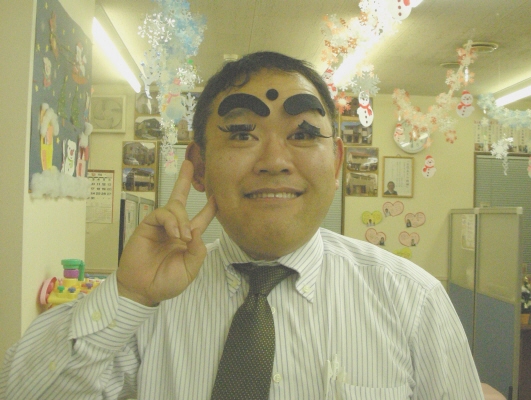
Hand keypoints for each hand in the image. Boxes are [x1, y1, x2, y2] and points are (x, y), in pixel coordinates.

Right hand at [116, 160, 216, 305]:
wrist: (142, 290)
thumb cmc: (166, 282)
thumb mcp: (190, 270)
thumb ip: (198, 251)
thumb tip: (197, 231)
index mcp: (187, 239)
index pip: (201, 218)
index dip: (210, 207)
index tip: (219, 195)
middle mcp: (174, 228)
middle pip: (181, 199)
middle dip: (184, 180)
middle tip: (189, 163)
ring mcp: (160, 226)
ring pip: (175, 207)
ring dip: (182, 219)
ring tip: (183, 236)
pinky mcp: (147, 226)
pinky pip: (162, 214)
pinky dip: (171, 220)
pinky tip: (175, 232)